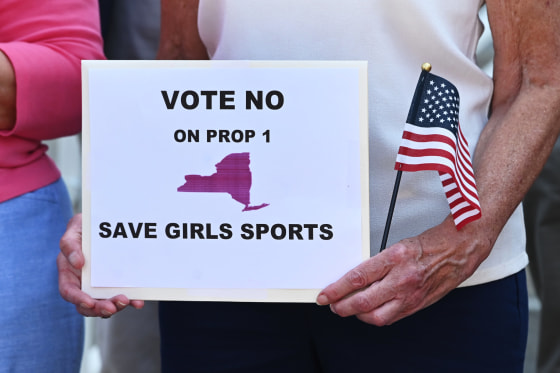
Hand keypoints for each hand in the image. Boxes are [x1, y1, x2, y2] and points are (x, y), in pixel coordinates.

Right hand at [57, 213, 144, 316]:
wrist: (105, 222)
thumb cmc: (86, 226)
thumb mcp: (75, 228)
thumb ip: (69, 244)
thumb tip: (77, 262)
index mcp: (69, 272)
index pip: (68, 291)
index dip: (78, 299)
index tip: (89, 302)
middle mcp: (83, 282)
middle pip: (88, 304)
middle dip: (99, 308)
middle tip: (112, 307)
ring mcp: (100, 285)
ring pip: (104, 303)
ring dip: (115, 306)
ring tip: (126, 301)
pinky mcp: (116, 284)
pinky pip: (121, 295)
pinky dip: (130, 300)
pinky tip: (138, 301)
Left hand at [316, 217, 491, 325]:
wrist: (459, 250)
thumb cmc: (430, 244)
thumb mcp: (398, 246)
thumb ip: (377, 263)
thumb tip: (355, 277)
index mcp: (395, 258)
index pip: (358, 277)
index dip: (338, 289)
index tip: (326, 294)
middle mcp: (402, 278)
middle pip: (364, 301)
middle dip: (342, 307)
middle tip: (332, 305)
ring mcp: (411, 294)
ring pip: (376, 316)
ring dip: (358, 315)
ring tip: (349, 309)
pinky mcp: (418, 305)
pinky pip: (391, 318)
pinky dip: (376, 317)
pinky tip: (369, 312)